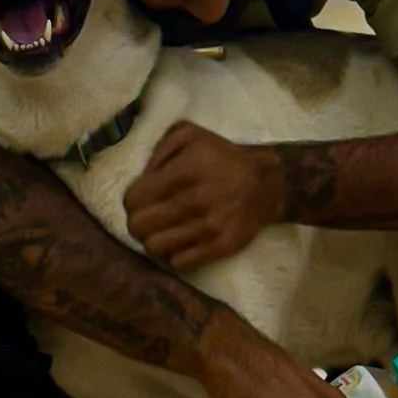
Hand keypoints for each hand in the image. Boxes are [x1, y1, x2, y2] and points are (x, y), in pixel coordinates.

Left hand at [124, 121, 283, 273]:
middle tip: (146, 218)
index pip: (135, 199)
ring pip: (156, 246)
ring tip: (162, 231)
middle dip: (137, 223)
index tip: (139, 200)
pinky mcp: (222, 246)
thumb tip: (141, 178)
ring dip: (154, 239)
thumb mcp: (190, 134)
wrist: (266, 183)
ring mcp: (211, 225)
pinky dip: (174, 254)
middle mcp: (197, 199)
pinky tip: (180, 242)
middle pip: (140, 226)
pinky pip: (180, 262)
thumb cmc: (221, 157)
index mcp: (187, 170)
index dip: (131, 201)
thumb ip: (159, 149)